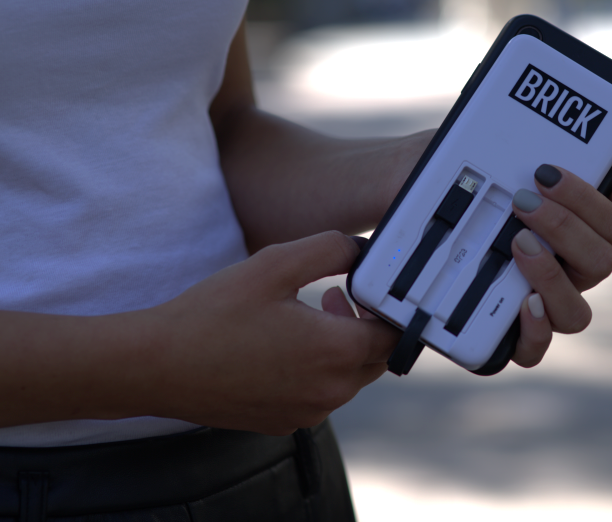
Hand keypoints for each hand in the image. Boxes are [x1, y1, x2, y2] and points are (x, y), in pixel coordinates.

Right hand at [144, 232, 398, 434]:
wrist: (157, 366)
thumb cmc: (213, 314)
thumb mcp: (276, 264)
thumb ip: (331, 249)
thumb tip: (363, 250)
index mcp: (336, 353)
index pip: (394, 335)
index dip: (386, 308)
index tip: (365, 288)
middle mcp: (329, 392)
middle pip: (375, 359)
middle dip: (363, 325)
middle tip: (335, 295)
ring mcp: (307, 413)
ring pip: (347, 379)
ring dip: (338, 345)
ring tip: (307, 314)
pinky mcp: (284, 423)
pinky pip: (318, 395)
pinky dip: (314, 370)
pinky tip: (281, 345)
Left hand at [508, 165, 611, 367]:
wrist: (442, 228)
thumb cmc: (501, 198)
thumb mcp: (539, 172)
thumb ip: (594, 173)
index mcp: (587, 237)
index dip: (587, 199)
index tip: (547, 173)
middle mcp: (574, 276)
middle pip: (599, 263)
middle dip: (563, 227)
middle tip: (524, 201)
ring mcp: (549, 309)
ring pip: (576, 314)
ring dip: (551, 276)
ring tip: (519, 243)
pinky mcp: (516, 335)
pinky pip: (534, 351)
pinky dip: (535, 332)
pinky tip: (524, 303)